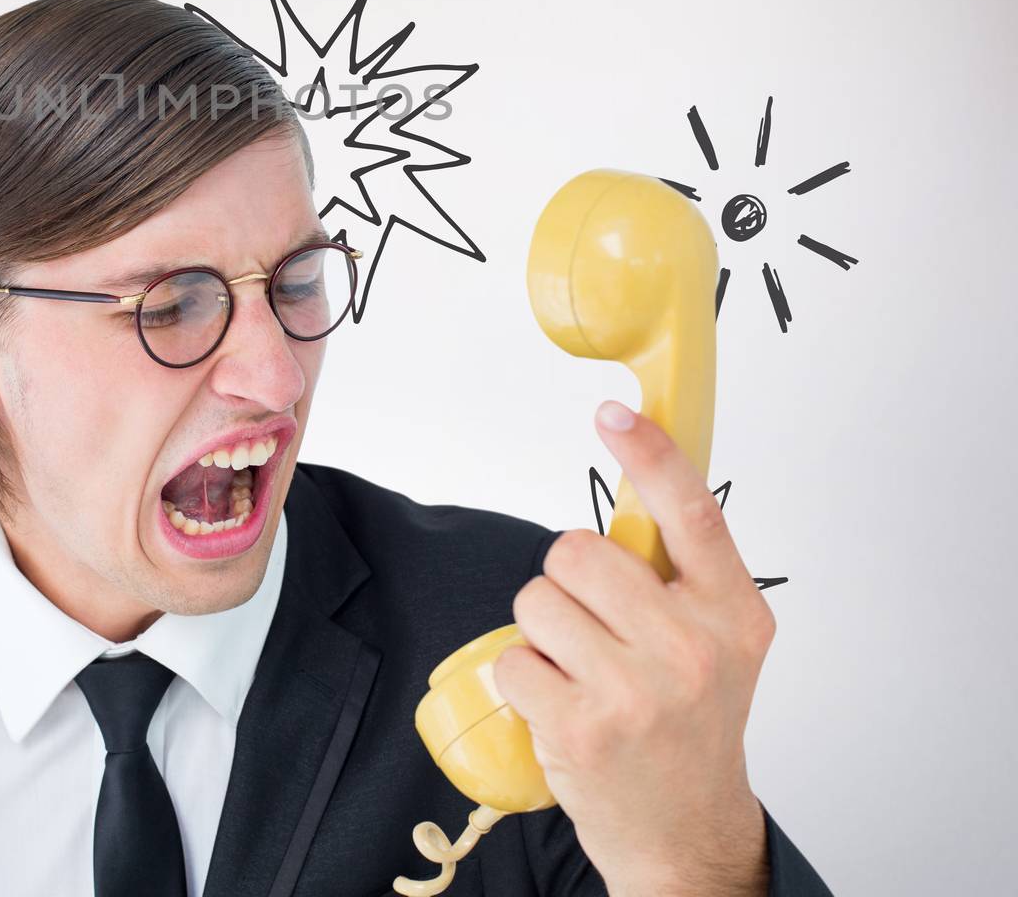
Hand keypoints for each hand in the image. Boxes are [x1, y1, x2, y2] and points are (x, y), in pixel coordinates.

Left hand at [491, 400, 775, 896]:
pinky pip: (512, 657)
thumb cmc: (692, 725)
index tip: (616, 413)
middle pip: (579, 549)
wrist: (687, 833)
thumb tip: (638, 477)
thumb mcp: (719, 641)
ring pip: (538, 599)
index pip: (693, 513)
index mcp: (734, 615)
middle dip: (569, 578)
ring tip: (581, 671)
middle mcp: (693, 649)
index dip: (652, 453)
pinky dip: (523, 677)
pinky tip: (563, 706)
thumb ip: (683, 570)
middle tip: (596, 626)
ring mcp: (636, 692)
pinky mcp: (581, 728)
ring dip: (543, 630)